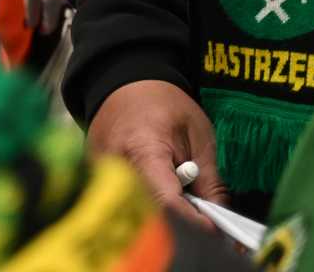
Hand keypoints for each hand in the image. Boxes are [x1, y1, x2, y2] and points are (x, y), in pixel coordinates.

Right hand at [86, 79, 228, 227]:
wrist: (127, 84)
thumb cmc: (165, 105)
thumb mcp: (199, 137)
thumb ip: (210, 181)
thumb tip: (222, 221)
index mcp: (144, 151)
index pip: (167, 203)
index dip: (193, 222)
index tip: (213, 228)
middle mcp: (115, 166)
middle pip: (150, 213)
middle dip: (178, 218)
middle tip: (198, 212)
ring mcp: (98, 173)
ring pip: (136, 210)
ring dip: (162, 211)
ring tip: (173, 187)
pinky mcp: (92, 176)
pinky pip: (123, 200)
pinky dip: (144, 202)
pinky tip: (153, 184)